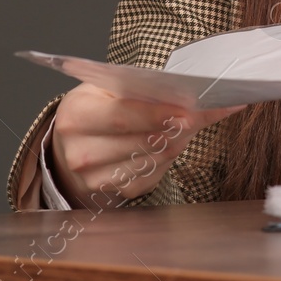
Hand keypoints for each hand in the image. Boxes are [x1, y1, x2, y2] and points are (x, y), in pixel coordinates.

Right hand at [50, 83, 242, 206]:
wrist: (73, 143)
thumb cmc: (96, 107)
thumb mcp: (106, 88)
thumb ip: (137, 88)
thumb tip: (183, 91)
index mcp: (76, 116)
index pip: (122, 116)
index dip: (158, 114)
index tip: (190, 110)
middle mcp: (80, 152)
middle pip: (143, 141)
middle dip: (180, 126)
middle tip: (206, 112)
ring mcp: (96, 178)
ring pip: (155, 158)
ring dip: (180, 139)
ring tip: (191, 121)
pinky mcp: (116, 192)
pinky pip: (156, 173)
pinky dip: (171, 154)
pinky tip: (175, 139)